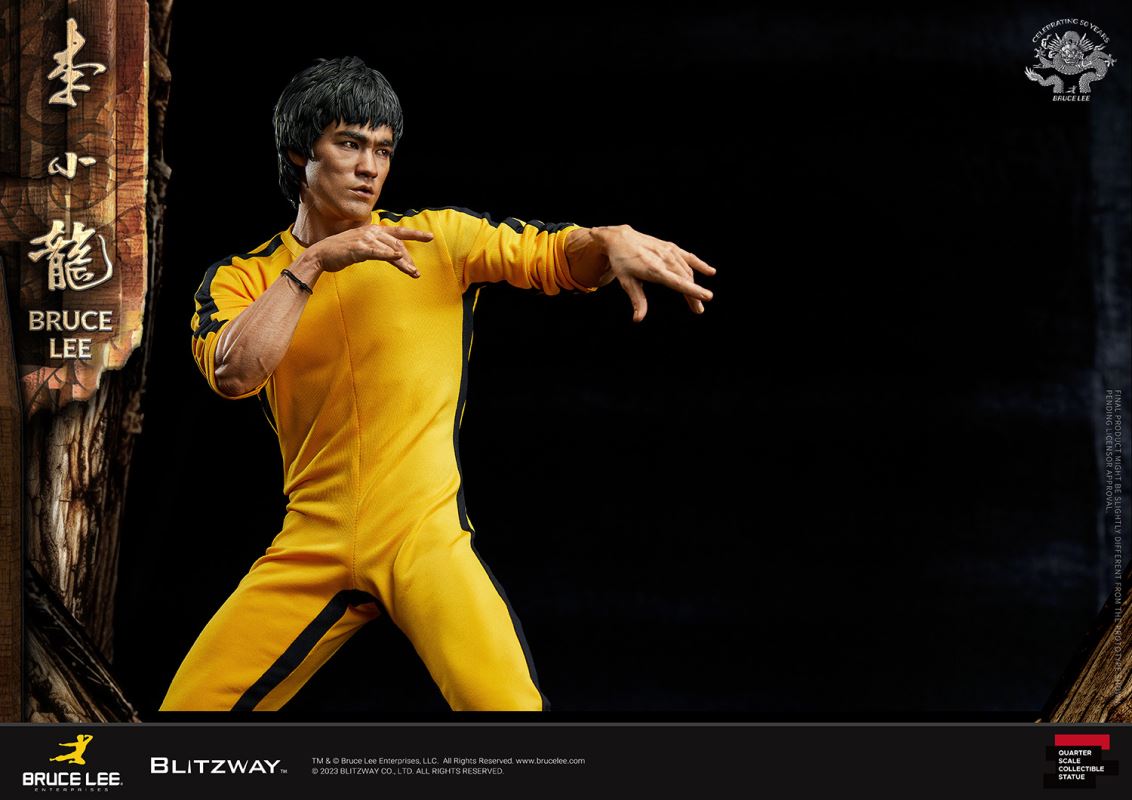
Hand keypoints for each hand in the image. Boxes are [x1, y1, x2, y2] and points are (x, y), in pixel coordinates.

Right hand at [310, 223, 433, 276]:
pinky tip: (398, 258)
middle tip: (416, 272)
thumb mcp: (363, 246)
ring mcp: (365, 239)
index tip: (430, 237)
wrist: (321, 254)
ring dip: (404, 263)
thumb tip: (393, 253)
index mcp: (373, 230)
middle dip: (409, 259)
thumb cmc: (342, 252)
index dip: (415, 234)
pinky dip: (388, 255)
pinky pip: (377, 252)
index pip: (398, 232)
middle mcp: (371, 232)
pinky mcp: (359, 249)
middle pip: (397, 245)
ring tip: (413, 273)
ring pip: (390, 250)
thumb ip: (377, 247)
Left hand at [596, 225, 715, 321]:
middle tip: (698, 310)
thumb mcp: (626, 282)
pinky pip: (689, 257)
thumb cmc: (622, 262)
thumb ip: (637, 300)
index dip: (693, 290)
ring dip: (694, 285)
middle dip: (694, 295)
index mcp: (653, 269)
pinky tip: (711, 272)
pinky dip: (700, 264)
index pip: (677, 282)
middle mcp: (664, 259)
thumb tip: (638, 319)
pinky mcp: (671, 247)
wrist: (621, 239)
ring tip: (698, 299)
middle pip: (685, 279)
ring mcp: (669, 252)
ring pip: (687, 271)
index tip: (707, 297)